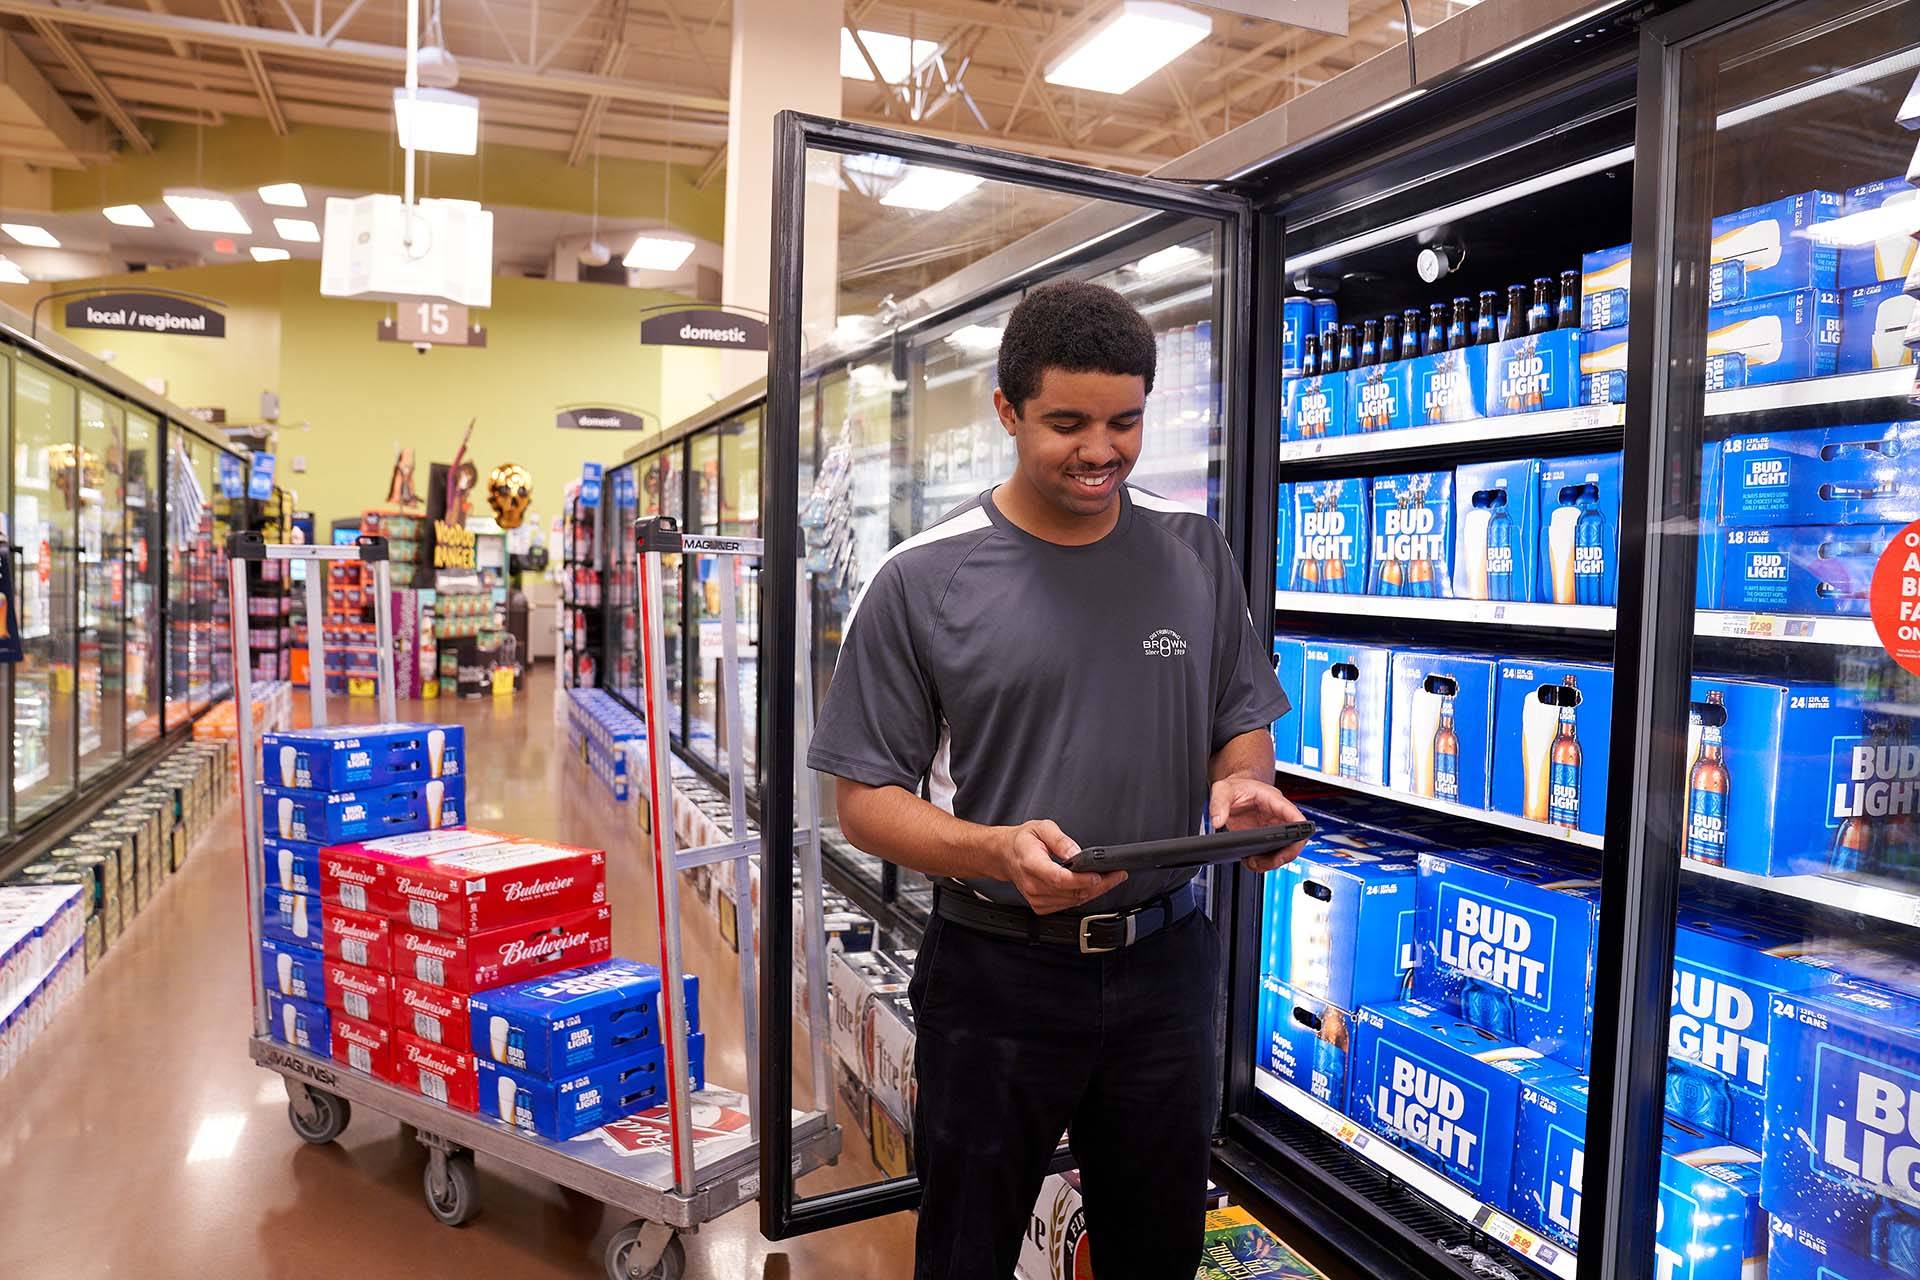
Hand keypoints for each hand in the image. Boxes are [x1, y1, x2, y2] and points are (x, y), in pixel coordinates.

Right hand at [994, 820, 1125, 915]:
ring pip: (1073, 901)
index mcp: (1031, 864)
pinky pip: (1067, 905)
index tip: (1100, 875)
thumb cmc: (1022, 841)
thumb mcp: (1042, 827)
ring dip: (1094, 892)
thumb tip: (1077, 853)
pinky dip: (1083, 897)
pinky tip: (1092, 887)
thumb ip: (1061, 840)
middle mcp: (1033, 885)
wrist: (1005, 855)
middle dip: (1099, 885)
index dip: (1082, 879)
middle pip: (1071, 893)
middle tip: (1117, 874)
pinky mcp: (1040, 906)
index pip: (1060, 878)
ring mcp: (1036, 898)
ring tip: (1110, 879)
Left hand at [1208, 776, 1308, 871]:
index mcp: (1274, 801)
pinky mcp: (1264, 839)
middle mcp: (1277, 816)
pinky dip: (1263, 862)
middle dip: (1284, 855)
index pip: (1295, 816)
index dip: (1299, 831)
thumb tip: (1217, 821)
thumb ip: (1219, 803)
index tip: (1294, 843)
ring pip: (1283, 851)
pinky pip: (1270, 854)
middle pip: (1294, 840)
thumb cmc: (1236, 786)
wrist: (1234, 790)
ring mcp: (1272, 829)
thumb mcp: (1223, 789)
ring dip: (1272, 862)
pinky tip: (1250, 861)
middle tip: (1268, 861)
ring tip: (1253, 863)